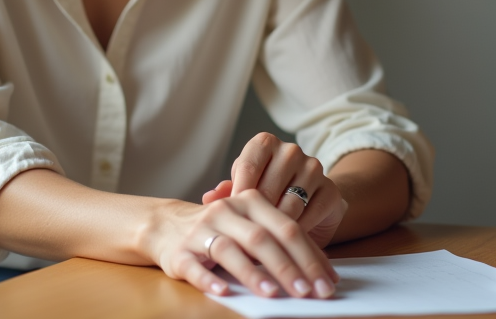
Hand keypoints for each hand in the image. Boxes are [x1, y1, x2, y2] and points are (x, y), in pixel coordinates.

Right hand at [145, 191, 338, 299]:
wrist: (167, 226)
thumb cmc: (223, 230)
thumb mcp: (253, 227)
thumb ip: (283, 242)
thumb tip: (324, 272)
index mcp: (251, 202)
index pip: (286, 228)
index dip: (310, 256)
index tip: (327, 282)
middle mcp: (227, 211)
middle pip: (261, 238)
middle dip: (288, 267)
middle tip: (307, 292)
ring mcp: (201, 230)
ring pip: (230, 250)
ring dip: (252, 274)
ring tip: (272, 294)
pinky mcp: (180, 251)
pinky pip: (195, 266)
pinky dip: (209, 280)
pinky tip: (224, 292)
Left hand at [204, 133, 347, 248]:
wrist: (311, 201)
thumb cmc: (268, 192)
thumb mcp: (245, 189)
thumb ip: (227, 193)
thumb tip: (209, 199)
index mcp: (265, 144)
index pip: (247, 166)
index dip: (237, 196)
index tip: (229, 220)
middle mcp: (290, 151)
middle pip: (268, 189)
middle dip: (256, 218)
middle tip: (246, 240)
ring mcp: (314, 168)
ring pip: (290, 205)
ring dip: (277, 228)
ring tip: (264, 247)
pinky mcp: (331, 190)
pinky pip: (312, 215)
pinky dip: (299, 232)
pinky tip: (288, 244)